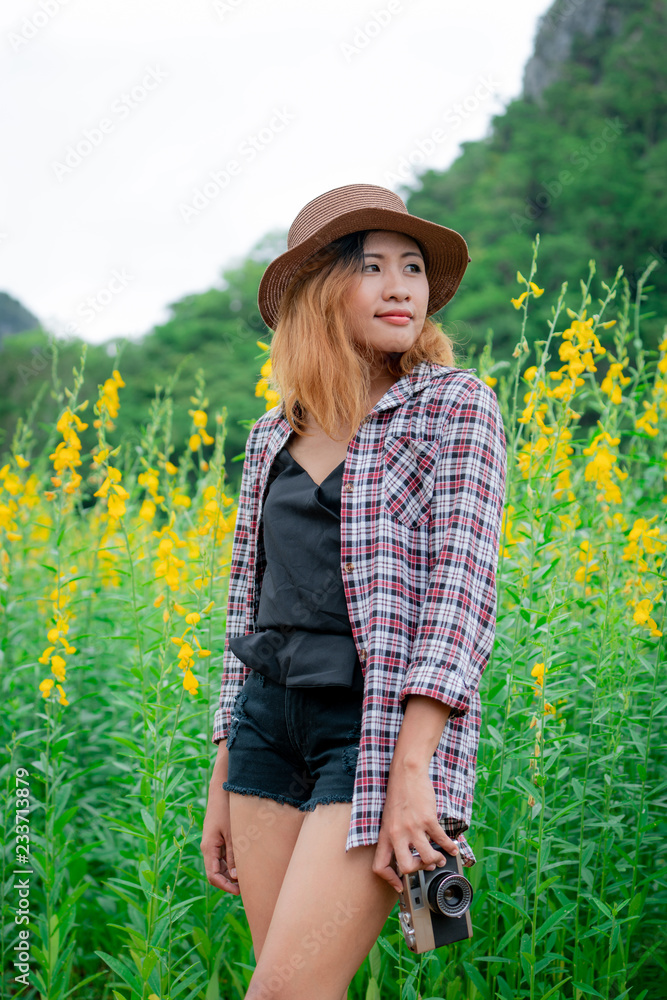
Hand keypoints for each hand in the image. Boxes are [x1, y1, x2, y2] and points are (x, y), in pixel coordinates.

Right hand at [201, 750, 240, 895]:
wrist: (222, 789)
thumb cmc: (227, 809)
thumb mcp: (233, 834)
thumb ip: (234, 856)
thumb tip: (236, 878)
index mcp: (209, 848)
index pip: (213, 876)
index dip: (225, 886)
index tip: (239, 892)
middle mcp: (209, 848)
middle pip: (217, 872)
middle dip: (230, 881)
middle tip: (248, 887)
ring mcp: (214, 843)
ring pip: (222, 865)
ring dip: (233, 872)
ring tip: (250, 876)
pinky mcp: (220, 837)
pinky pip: (225, 855)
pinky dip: (234, 861)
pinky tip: (246, 863)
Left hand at [372, 764, 459, 892]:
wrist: (406, 773)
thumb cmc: (398, 794)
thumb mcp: (389, 818)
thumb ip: (394, 836)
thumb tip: (404, 852)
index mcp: (385, 835)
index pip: (380, 866)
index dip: (389, 880)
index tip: (400, 886)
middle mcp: (397, 834)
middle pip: (406, 867)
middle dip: (418, 871)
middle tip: (425, 866)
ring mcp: (412, 827)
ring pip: (427, 858)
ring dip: (437, 860)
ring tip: (440, 858)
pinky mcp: (427, 819)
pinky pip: (441, 840)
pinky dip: (449, 847)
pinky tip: (452, 847)